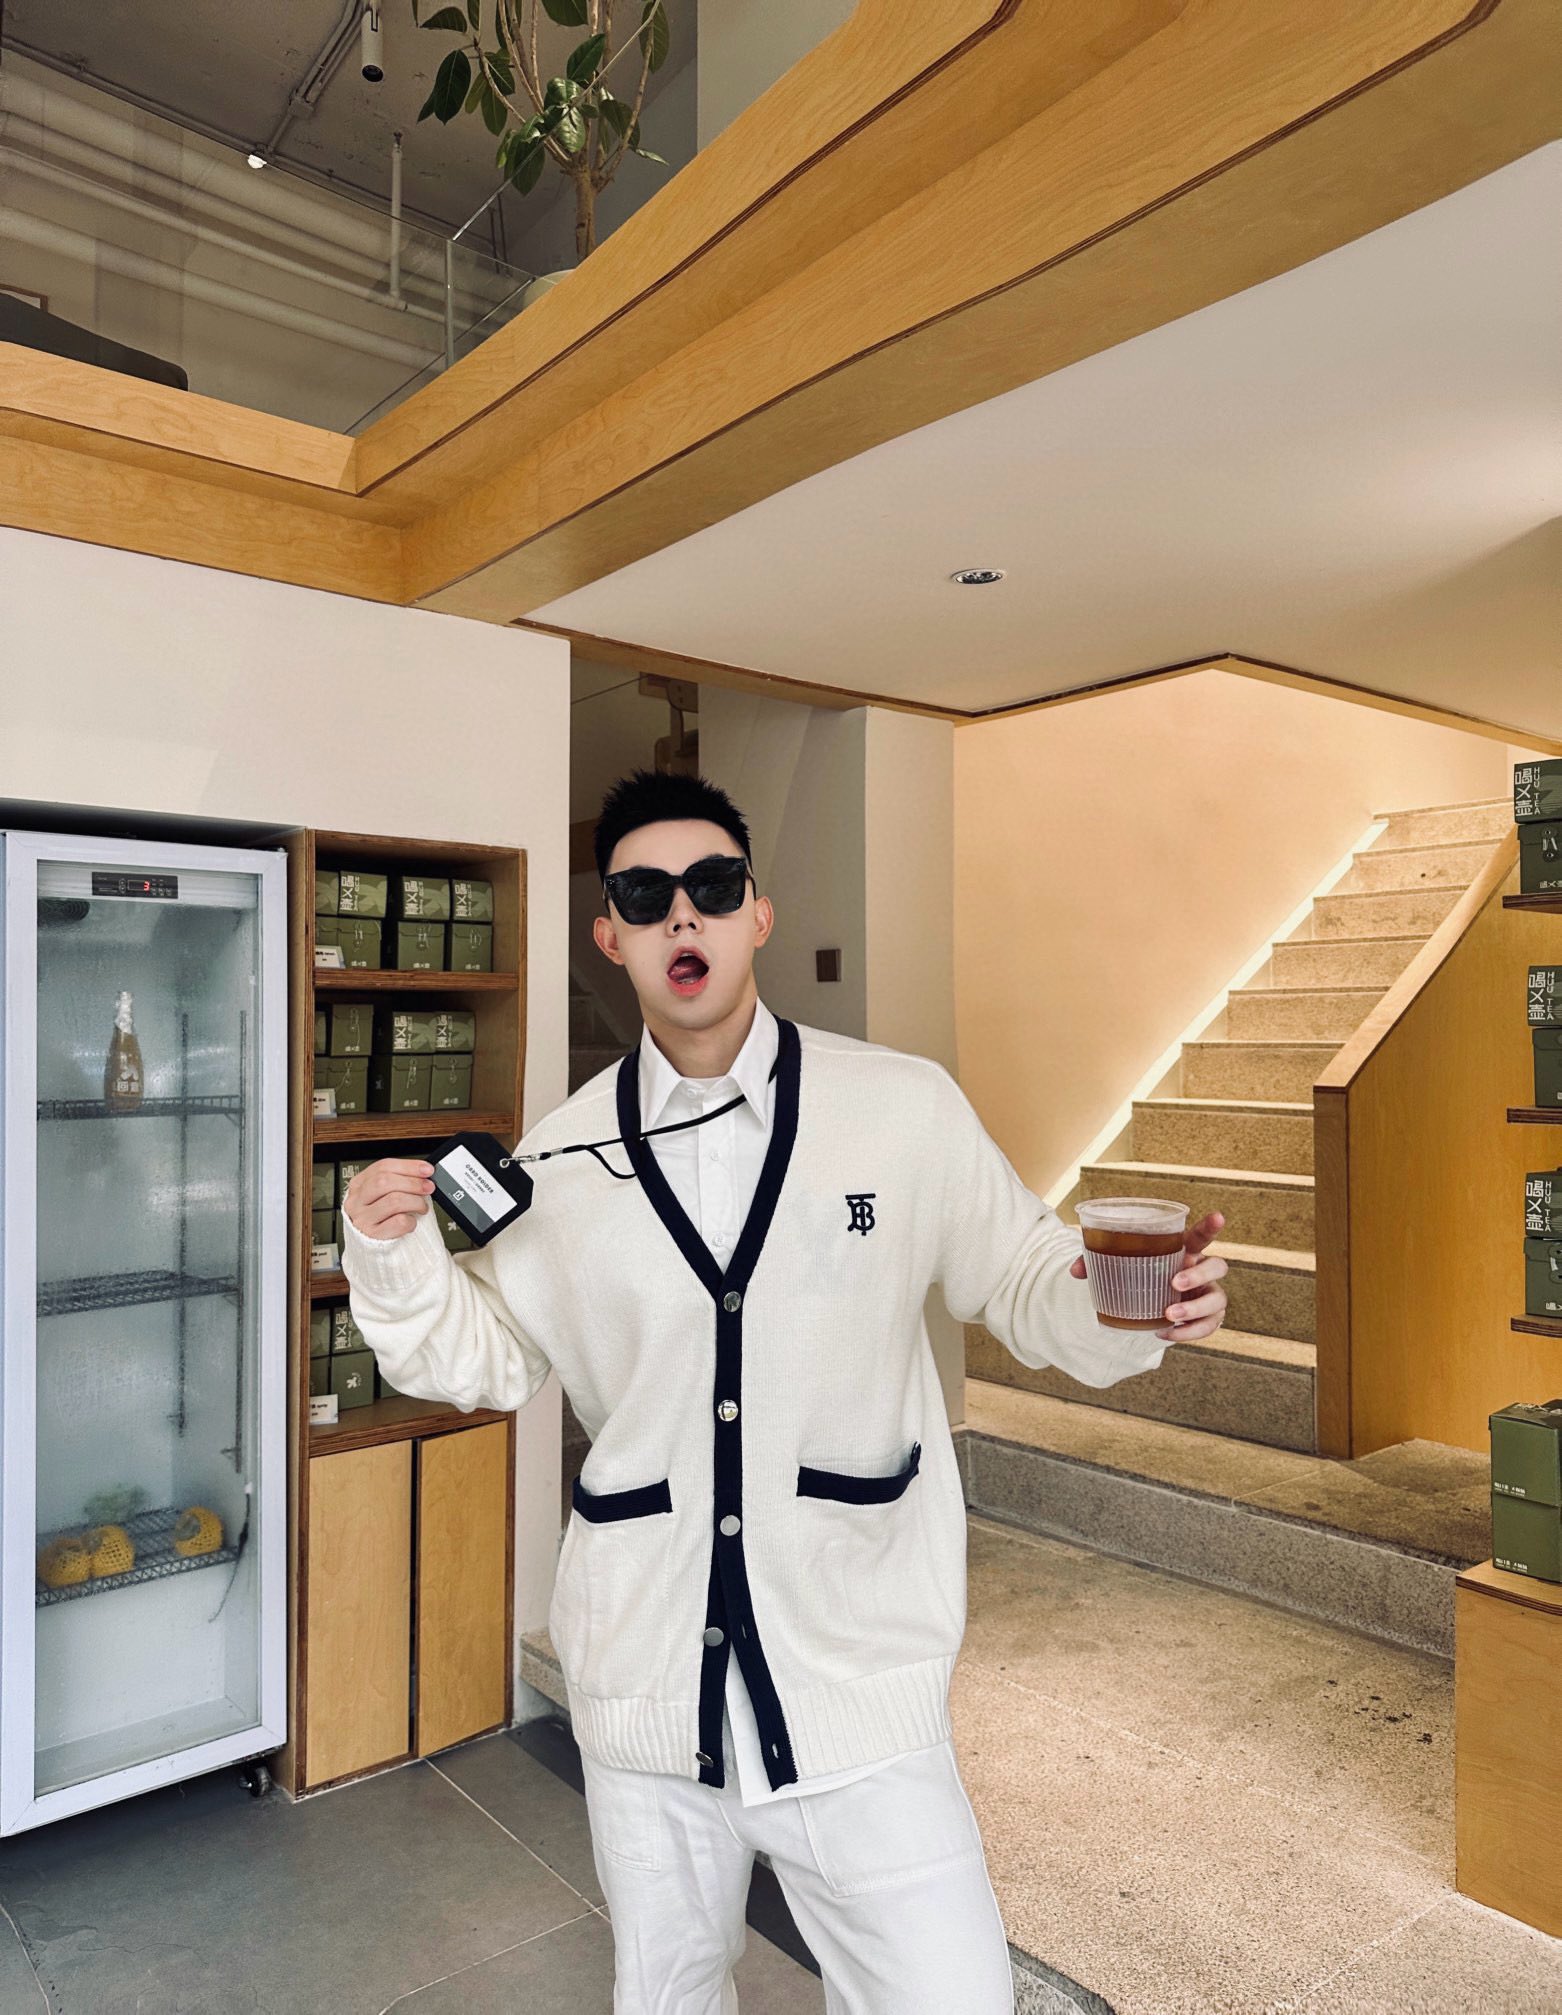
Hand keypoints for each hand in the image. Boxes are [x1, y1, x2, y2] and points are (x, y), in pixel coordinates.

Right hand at [343, 1158, 434, 1241]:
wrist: (369, 1243)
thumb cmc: (380, 1215)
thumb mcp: (382, 1193)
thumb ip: (398, 1180)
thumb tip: (424, 1173)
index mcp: (359, 1184)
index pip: (383, 1167)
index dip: (408, 1166)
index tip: (427, 1170)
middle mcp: (357, 1200)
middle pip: (385, 1182)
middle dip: (413, 1182)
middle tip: (428, 1187)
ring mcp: (362, 1218)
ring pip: (394, 1201)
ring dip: (416, 1202)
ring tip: (422, 1207)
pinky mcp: (372, 1235)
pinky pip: (399, 1222)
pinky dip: (412, 1220)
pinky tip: (412, 1221)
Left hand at [1069, 1210, 1229, 1340]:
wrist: (1149, 1302)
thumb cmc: (1138, 1274)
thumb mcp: (1118, 1265)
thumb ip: (1096, 1262)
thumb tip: (1074, 1271)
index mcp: (1184, 1251)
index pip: (1201, 1236)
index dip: (1211, 1226)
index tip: (1218, 1216)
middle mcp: (1202, 1270)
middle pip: (1217, 1267)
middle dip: (1199, 1275)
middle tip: (1174, 1283)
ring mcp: (1207, 1294)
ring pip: (1217, 1300)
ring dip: (1195, 1309)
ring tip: (1168, 1315)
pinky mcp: (1207, 1317)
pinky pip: (1208, 1327)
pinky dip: (1188, 1332)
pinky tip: (1164, 1332)